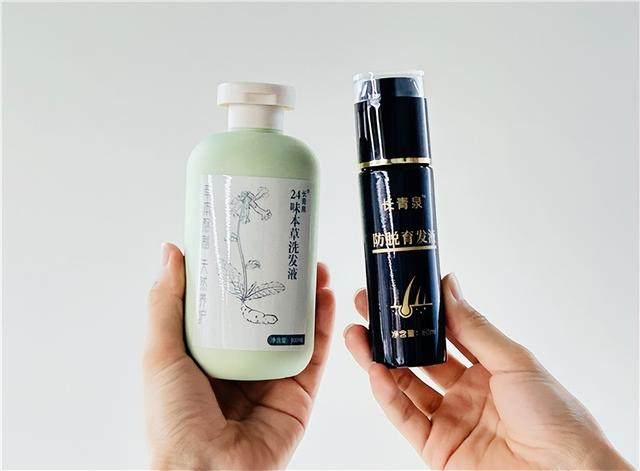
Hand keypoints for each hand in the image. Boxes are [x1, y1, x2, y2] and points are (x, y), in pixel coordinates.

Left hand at [144, 243, 334, 468]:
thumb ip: (166, 304)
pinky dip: (323, 327)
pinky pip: (314, 356)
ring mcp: (271, 380)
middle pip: (266, 316)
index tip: (251, 249)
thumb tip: (170, 254)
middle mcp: (240, 366)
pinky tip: (326, 300)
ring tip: (314, 269)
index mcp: (205, 356)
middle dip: (281, 286)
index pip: (227, 309)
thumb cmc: (173, 424)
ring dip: (308, 300)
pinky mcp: (297, 396)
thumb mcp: (160, 355)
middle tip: (291, 255)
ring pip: (295, 331)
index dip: (240, 279)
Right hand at [344, 274, 631, 469]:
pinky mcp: (437, 448)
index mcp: (489, 368)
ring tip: (357, 334)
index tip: (400, 288)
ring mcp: (450, 419)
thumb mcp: (514, 361)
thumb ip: (474, 327)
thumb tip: (449, 287)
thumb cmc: (557, 419)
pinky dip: (387, 395)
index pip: (445, 333)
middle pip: (418, 357)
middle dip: (391, 332)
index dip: (421, 311)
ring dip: (378, 360)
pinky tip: (374, 372)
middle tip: (366, 307)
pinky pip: (405, 417)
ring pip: (405, 385)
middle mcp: (466, 392)